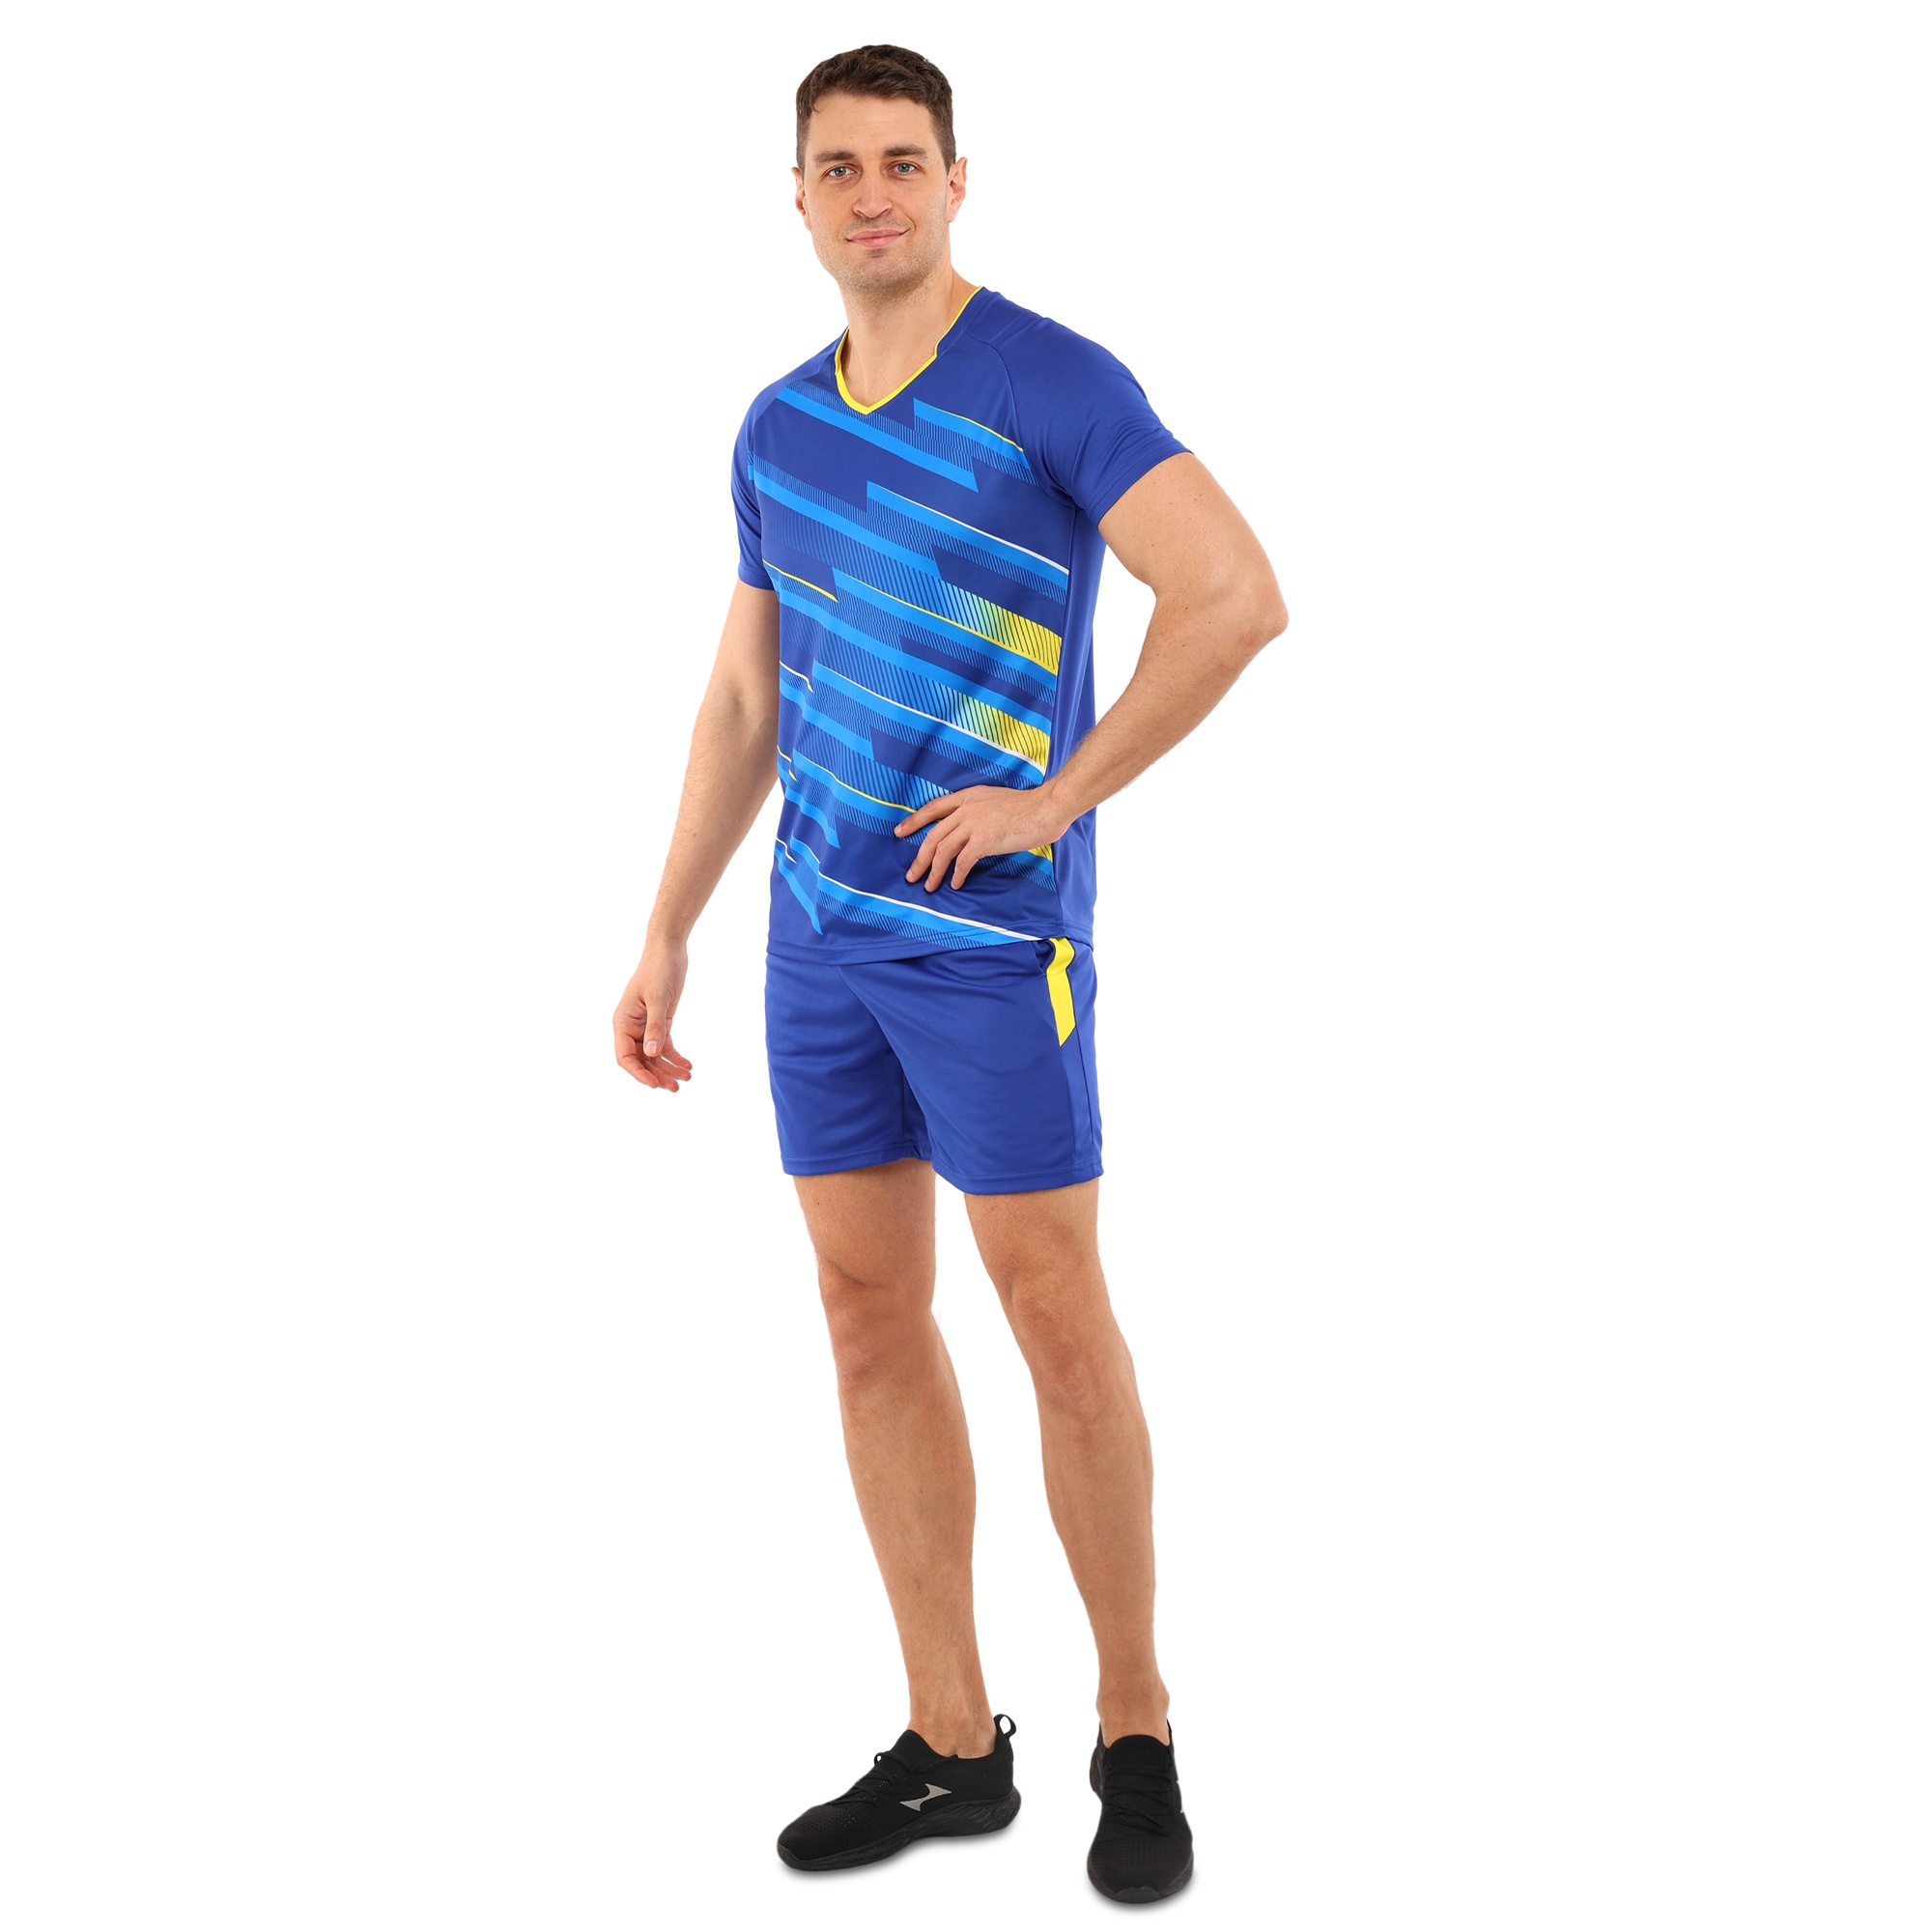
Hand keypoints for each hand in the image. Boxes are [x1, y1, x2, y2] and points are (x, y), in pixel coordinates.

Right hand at [613, 939, 693, 1091]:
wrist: (669, 950)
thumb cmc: (658, 969)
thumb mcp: (658, 998)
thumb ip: (656, 1027)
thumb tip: (650, 1054)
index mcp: (623, 1021)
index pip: (624, 1055)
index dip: (638, 1073)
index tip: (654, 1084)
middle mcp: (631, 1026)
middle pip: (640, 1059)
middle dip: (657, 1074)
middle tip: (675, 1087)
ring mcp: (646, 1025)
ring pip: (653, 1055)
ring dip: (668, 1068)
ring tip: (686, 1078)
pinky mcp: (660, 1021)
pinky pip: (664, 1045)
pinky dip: (675, 1056)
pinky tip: (687, 1065)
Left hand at [894, 783, 1070, 891]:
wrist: (1045, 808)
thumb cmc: (1028, 807)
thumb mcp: (995, 800)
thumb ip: (979, 811)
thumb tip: (970, 830)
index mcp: (968, 796)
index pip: (933, 808)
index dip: (914, 821)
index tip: (900, 831)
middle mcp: (966, 809)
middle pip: (933, 835)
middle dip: (919, 858)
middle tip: (911, 875)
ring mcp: (974, 824)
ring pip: (942, 850)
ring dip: (933, 871)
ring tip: (929, 886)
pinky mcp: (984, 840)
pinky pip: (962, 861)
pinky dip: (956, 874)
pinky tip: (954, 884)